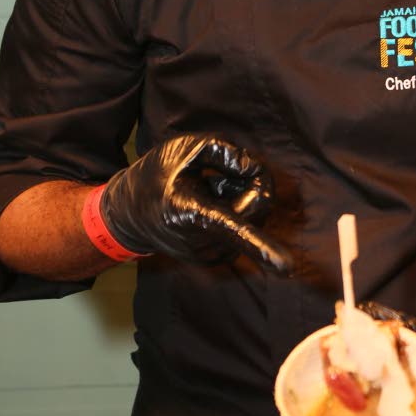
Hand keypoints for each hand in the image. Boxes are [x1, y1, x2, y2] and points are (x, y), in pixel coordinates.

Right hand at [99, 134, 292, 273]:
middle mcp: (202, 242)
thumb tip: (256, 170)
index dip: (262, 248)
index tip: (287, 267)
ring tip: (206, 191)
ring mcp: (209, 255)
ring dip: (239, 197)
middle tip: (219, 173)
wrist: (128, 213)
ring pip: (253, 219)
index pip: (232, 227)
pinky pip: (245, 229)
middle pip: (257, 208)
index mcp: (190, 213)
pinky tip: (208, 205)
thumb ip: (224, 151)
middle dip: (250, 183)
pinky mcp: (216, 259)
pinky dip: (235, 211)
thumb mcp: (185, 147)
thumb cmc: (156, 174)